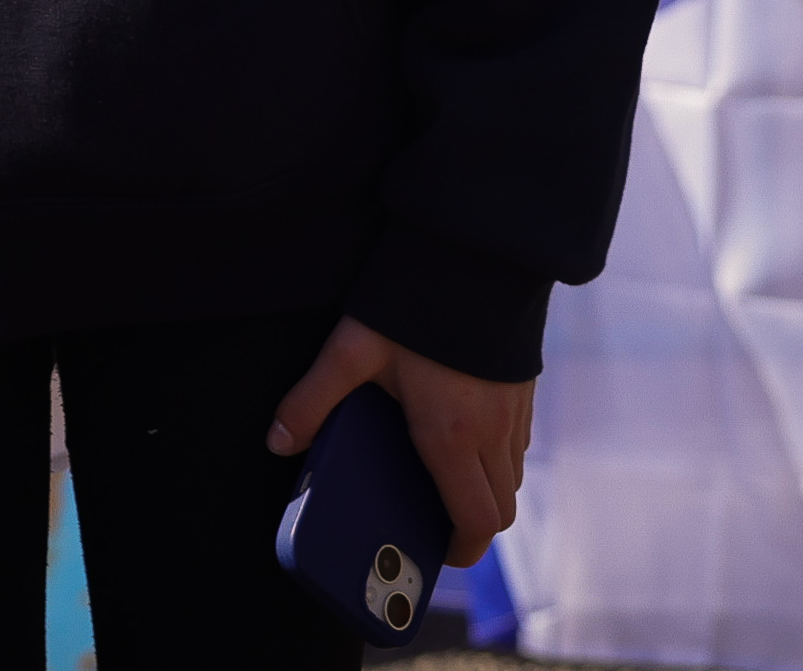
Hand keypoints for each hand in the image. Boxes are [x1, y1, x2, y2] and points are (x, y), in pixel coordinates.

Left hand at [269, 316, 531, 568]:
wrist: (474, 249)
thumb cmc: (414, 302)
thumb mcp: (352, 349)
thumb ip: (312, 398)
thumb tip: (277, 440)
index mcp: (452, 436)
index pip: (476, 521)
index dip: (461, 550)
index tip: (439, 553)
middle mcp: (494, 431)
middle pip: (501, 508)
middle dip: (472, 525)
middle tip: (436, 522)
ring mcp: (515, 409)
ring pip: (513, 475)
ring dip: (487, 489)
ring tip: (445, 479)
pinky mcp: (525, 386)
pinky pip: (519, 442)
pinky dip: (498, 456)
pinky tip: (464, 432)